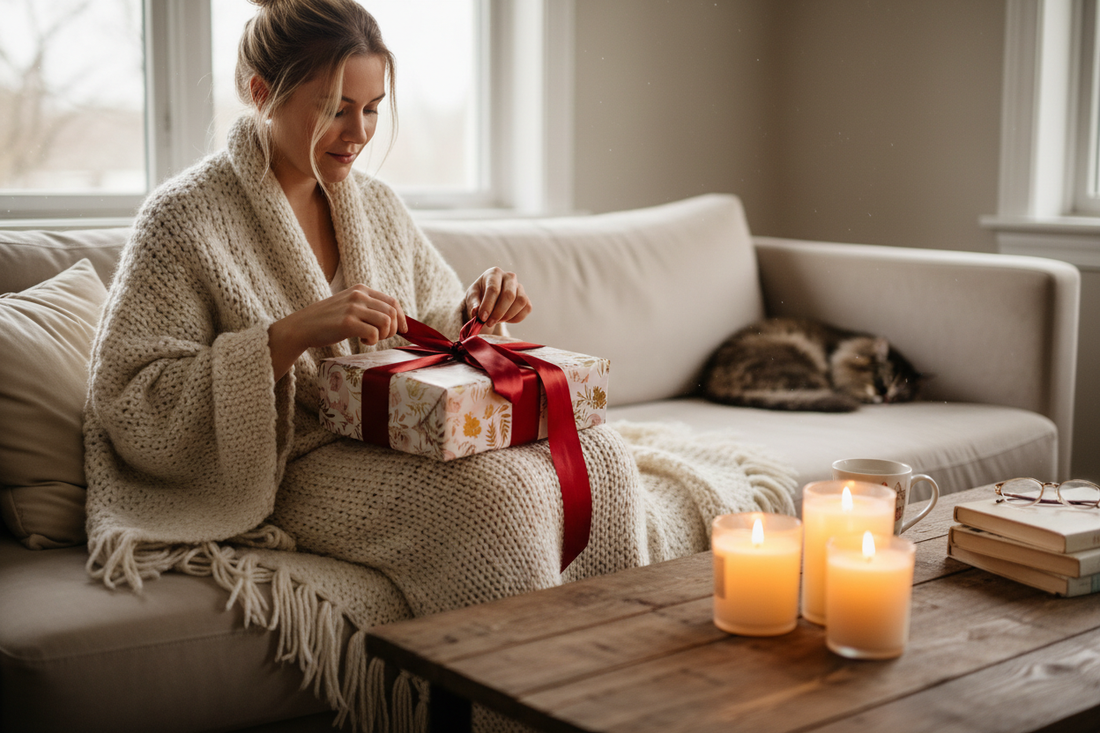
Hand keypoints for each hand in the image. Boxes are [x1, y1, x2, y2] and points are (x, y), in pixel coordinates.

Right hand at [268, 285, 406, 379]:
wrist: (301, 327)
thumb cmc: (327, 320)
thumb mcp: (349, 306)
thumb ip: (368, 308)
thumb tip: (395, 320)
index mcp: (361, 289)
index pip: (392, 301)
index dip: (402, 317)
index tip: (402, 330)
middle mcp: (358, 295)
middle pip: (392, 312)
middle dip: (393, 329)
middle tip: (381, 337)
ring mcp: (353, 308)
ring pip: (386, 322)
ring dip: (383, 335)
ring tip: (370, 339)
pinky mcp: (347, 323)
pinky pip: (374, 333)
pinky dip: (373, 341)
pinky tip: (362, 342)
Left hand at [465, 267, 531, 328]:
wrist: (489, 298)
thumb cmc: (479, 295)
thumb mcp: (472, 297)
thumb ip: (473, 304)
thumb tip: (476, 312)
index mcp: (494, 273)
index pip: (493, 289)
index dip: (488, 305)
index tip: (482, 318)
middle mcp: (509, 277)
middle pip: (509, 295)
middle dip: (499, 312)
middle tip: (489, 323)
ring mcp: (520, 287)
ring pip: (520, 302)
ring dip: (508, 315)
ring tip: (496, 320)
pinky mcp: (526, 297)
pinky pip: (527, 308)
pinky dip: (516, 318)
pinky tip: (506, 319)